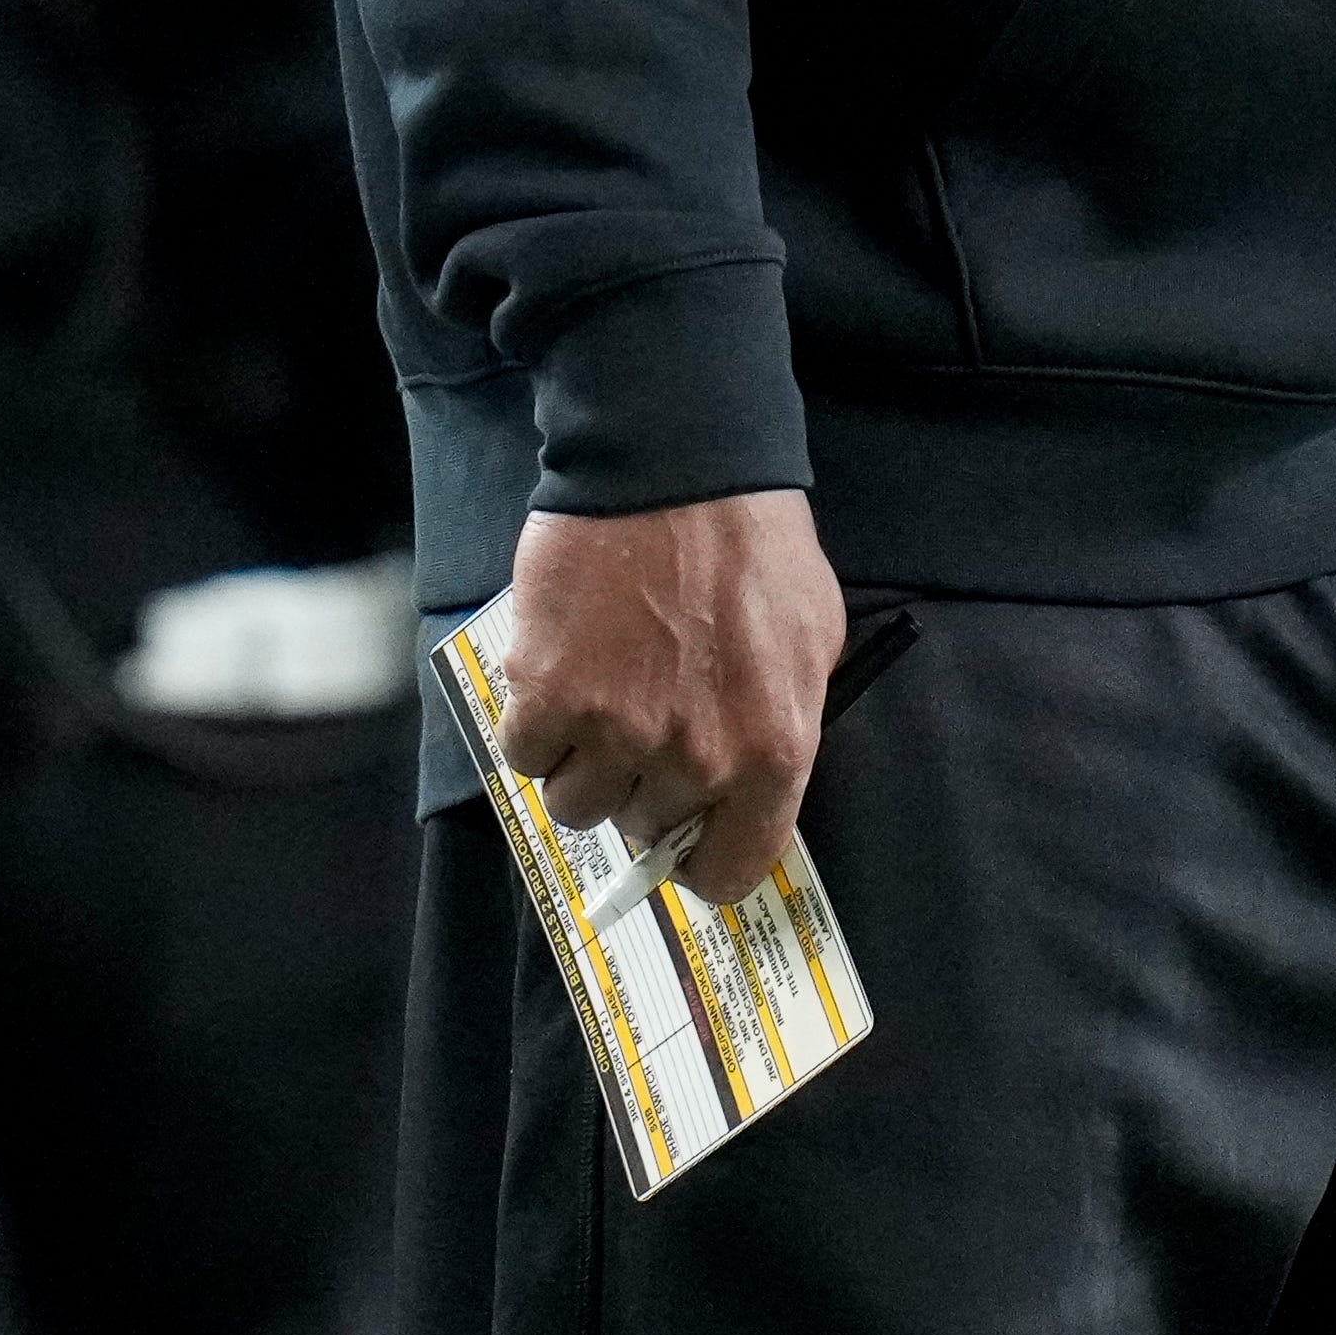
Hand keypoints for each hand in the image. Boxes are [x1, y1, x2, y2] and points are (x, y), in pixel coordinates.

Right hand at [493, 491, 842, 903]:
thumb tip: (744, 785)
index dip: (699, 861)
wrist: (673, 464)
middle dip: (639, 784)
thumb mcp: (810, 637)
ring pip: (576, 803)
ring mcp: (620, 733)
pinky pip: (525, 755)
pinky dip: (532, 724)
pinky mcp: (550, 698)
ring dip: (579, 761)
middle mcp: (697, 759)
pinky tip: (557, 670)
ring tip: (596, 691)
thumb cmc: (751, 540)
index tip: (682, 842)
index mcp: (774, 752)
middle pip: (644, 827)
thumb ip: (781, 721)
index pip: (732, 869)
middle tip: (639, 718)